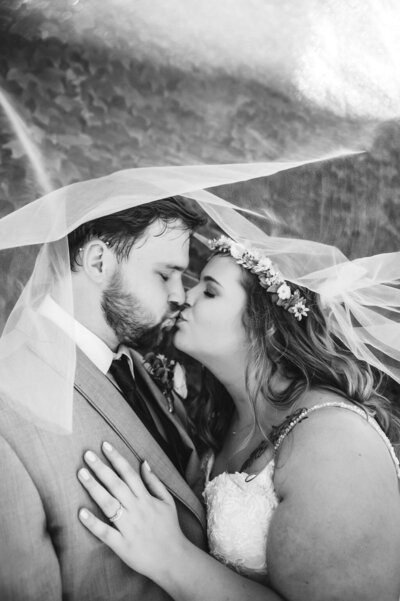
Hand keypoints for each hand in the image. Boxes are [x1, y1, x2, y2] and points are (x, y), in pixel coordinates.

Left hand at [77, 442, 186, 580]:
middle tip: (86, 454)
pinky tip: (81, 513)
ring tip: (81, 474)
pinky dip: (93, 523)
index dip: (116, 458)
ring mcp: (129, 527)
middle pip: (116, 485)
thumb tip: (144, 462)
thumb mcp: (167, 502)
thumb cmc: (170, 529)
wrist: (174, 560)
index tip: (104, 445)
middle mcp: (137, 510)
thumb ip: (154, 482)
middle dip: (101, 468)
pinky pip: (106, 533)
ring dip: (94, 488)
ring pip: (109, 504)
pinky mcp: (122, 545)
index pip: (129, 473)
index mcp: (146, 499)